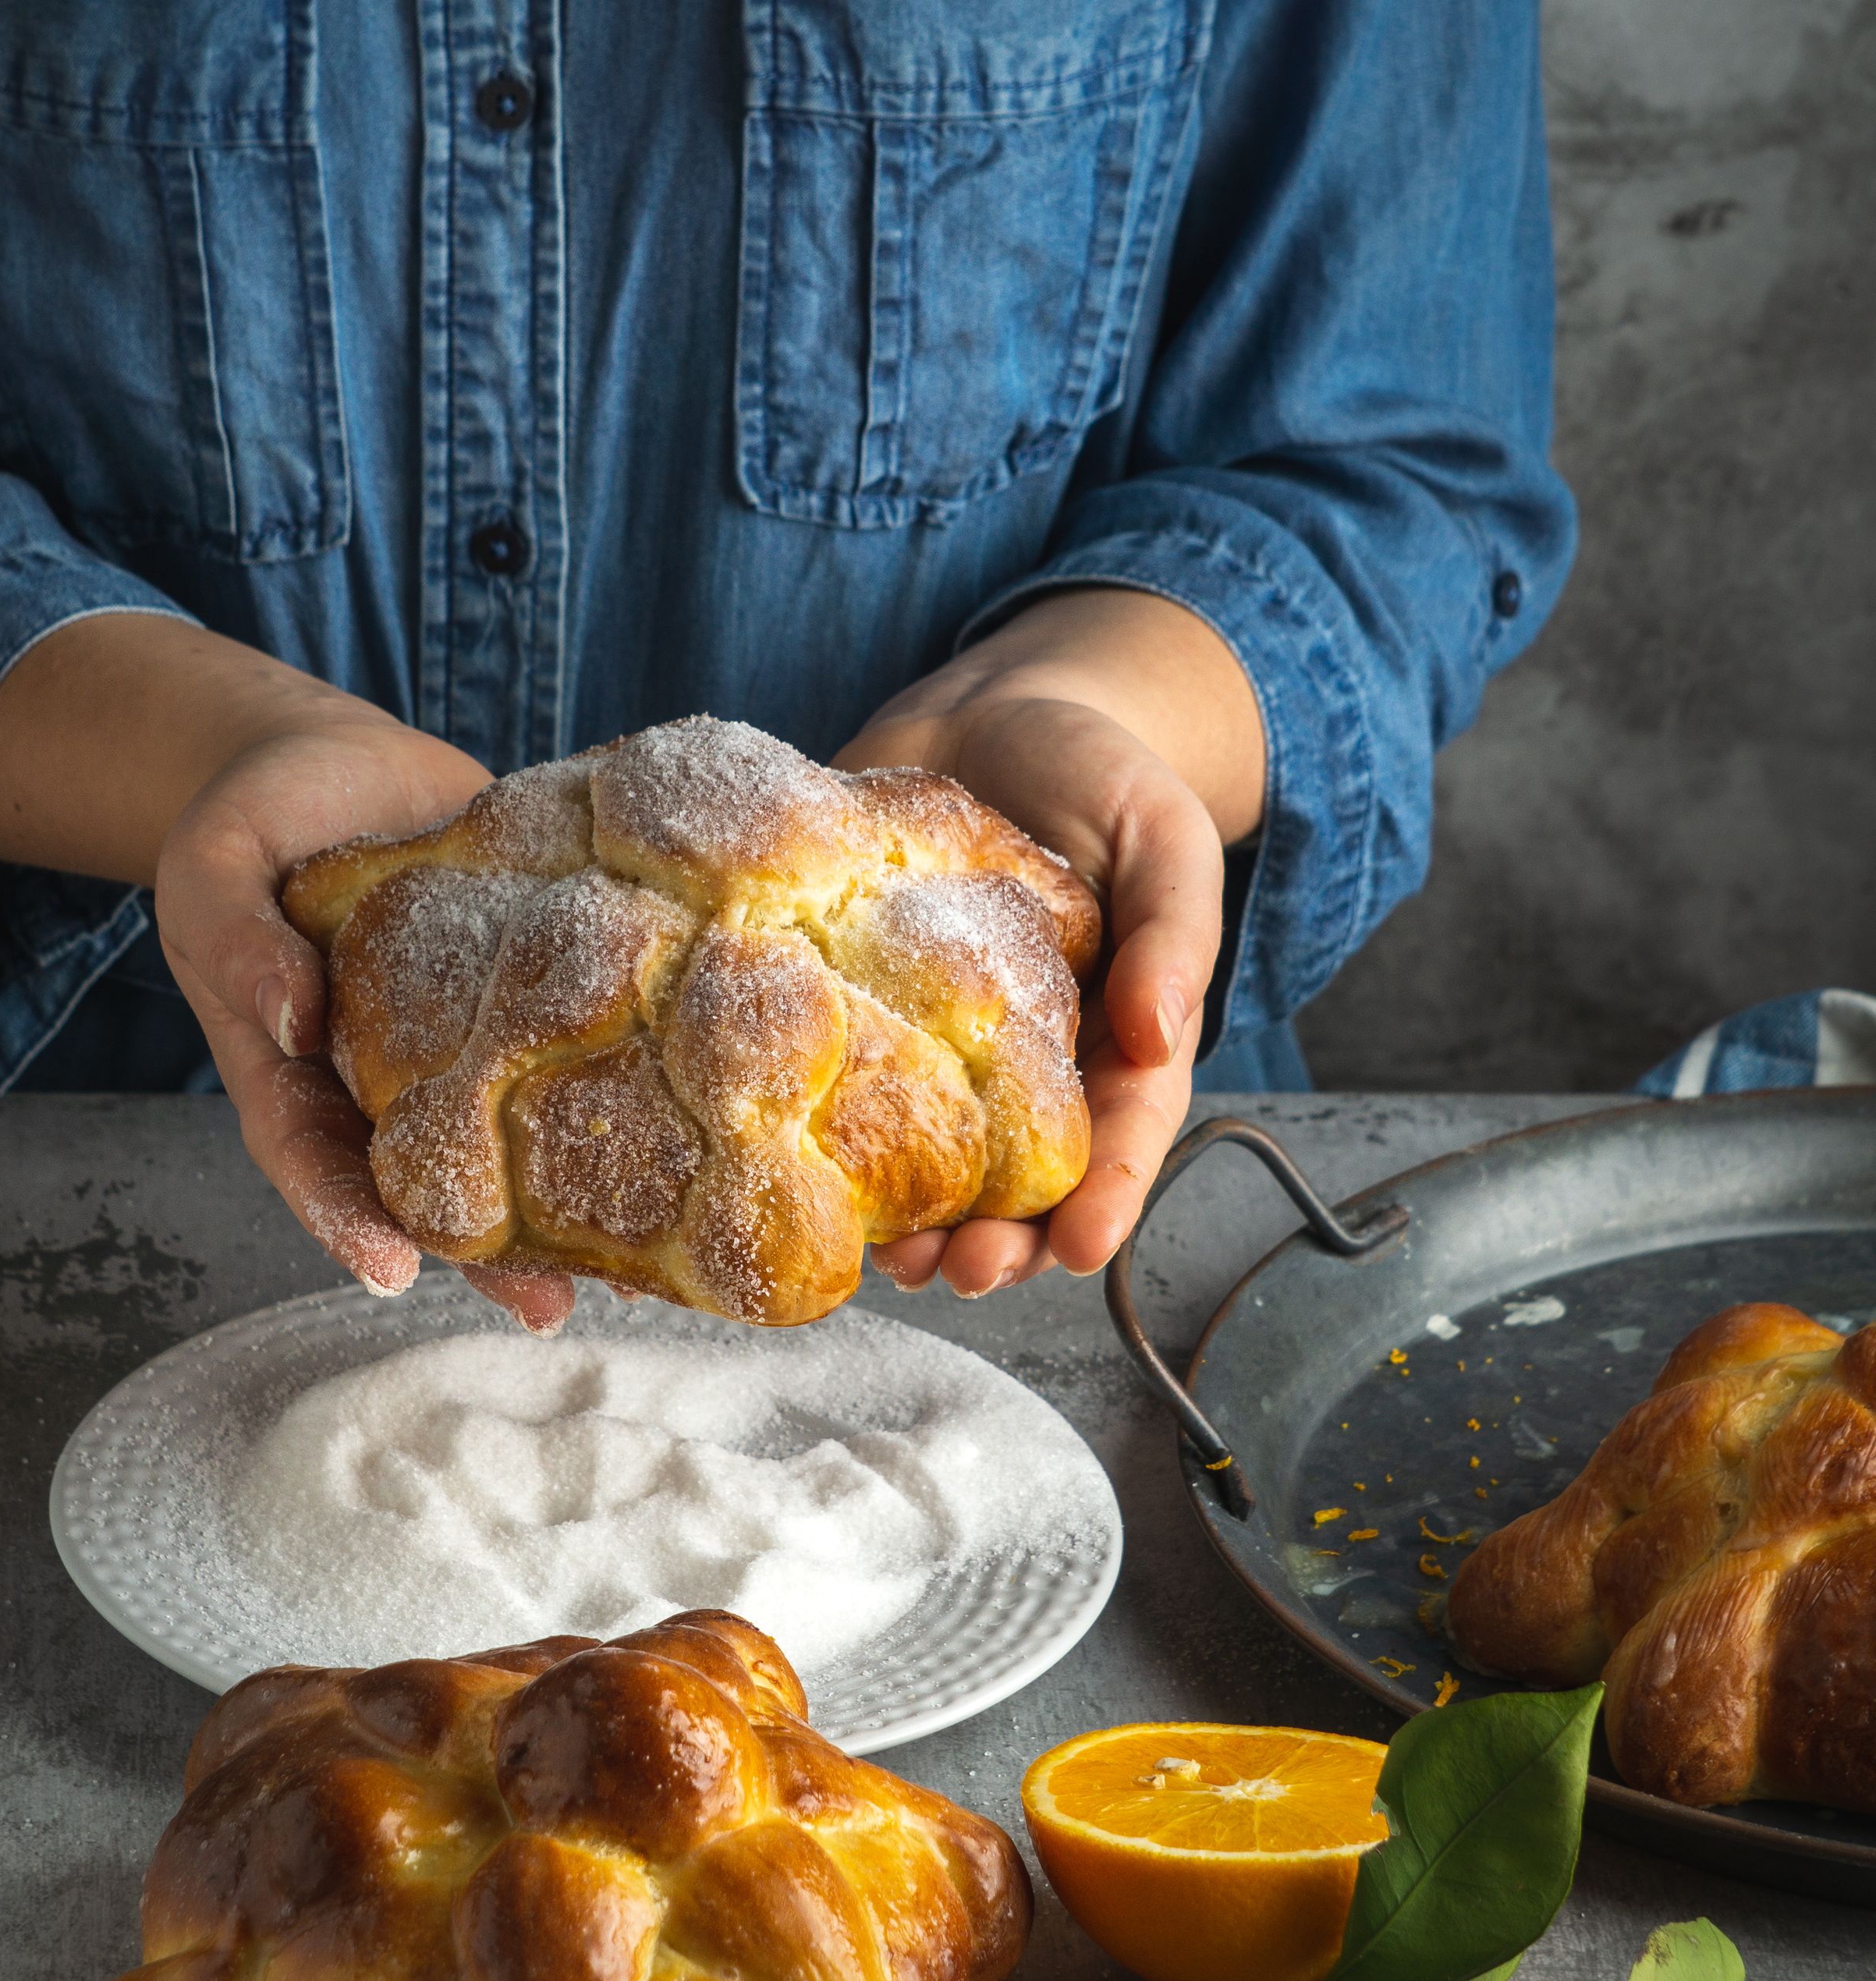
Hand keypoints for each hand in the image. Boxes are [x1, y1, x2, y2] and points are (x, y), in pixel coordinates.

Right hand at [0, 612, 573, 1326]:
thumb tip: (294, 1017)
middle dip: (479, 1255)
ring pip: (505, 1143)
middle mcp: (375, 1078)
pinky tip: (680, 1146)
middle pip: (420, 1184)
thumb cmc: (251, 820)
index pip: (307, 1159)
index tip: (388, 1268)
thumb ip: (238, 939)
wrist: (331, 765)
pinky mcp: (518, 996)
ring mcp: (451, 1044)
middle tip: (540, 1308)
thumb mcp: (214, 867)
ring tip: (633, 1277)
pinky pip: (561, 1055)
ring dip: (563, 1211)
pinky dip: (612, 1100)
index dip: (344, 1218)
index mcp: (291, 1067)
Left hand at [833, 589, 1265, 1297]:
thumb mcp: (1165, 836)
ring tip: (894, 1262)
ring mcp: (942, 1043)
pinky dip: (833, 1141)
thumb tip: (1163, 1034)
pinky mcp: (863, 1006)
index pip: (1123, 1135)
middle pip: (1024, 1177)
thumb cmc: (1102, 773)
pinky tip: (807, 1176)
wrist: (994, 707)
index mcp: (1117, 1036)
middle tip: (966, 1272)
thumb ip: (1173, 933)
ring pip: (935, 1159)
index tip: (1080, 1249)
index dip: (1106, 1199)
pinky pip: (849, 1086)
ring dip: (917, 1223)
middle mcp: (1029, 1062)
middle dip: (1000, 1240)